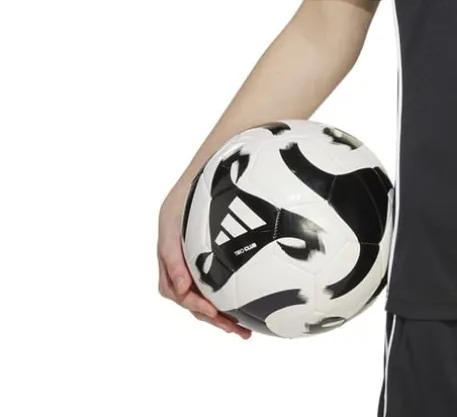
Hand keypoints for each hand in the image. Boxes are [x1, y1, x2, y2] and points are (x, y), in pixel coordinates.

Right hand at [158, 194, 251, 337]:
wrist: (209, 167)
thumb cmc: (188, 192)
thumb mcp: (172, 218)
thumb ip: (172, 253)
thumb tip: (183, 288)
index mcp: (169, 254)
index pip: (175, 289)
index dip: (193, 303)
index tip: (213, 311)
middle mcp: (182, 261)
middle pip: (192, 299)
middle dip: (212, 318)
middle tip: (236, 330)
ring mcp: (197, 259)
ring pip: (206, 295)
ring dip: (222, 315)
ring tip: (243, 330)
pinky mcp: (214, 255)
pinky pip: (219, 281)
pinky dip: (229, 296)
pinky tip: (248, 305)